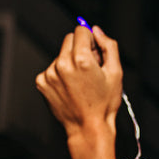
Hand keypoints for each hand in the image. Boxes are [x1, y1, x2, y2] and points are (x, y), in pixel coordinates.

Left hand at [35, 24, 122, 142]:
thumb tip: (97, 30)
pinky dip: (60, 74)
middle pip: (69, 40)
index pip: (81, 30)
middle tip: (90, 69)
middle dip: (80, 49)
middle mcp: (62, 64)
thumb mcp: (116, 74)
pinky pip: (51, 68)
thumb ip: (109, 47)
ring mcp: (49, 73)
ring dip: (70, 63)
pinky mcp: (41, 81)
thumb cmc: (104, 103)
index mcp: (82, 60)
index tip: (95, 53)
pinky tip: (70, 88)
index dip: (91, 40)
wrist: (88, 128)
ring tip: (80, 83)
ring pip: (61, 55)